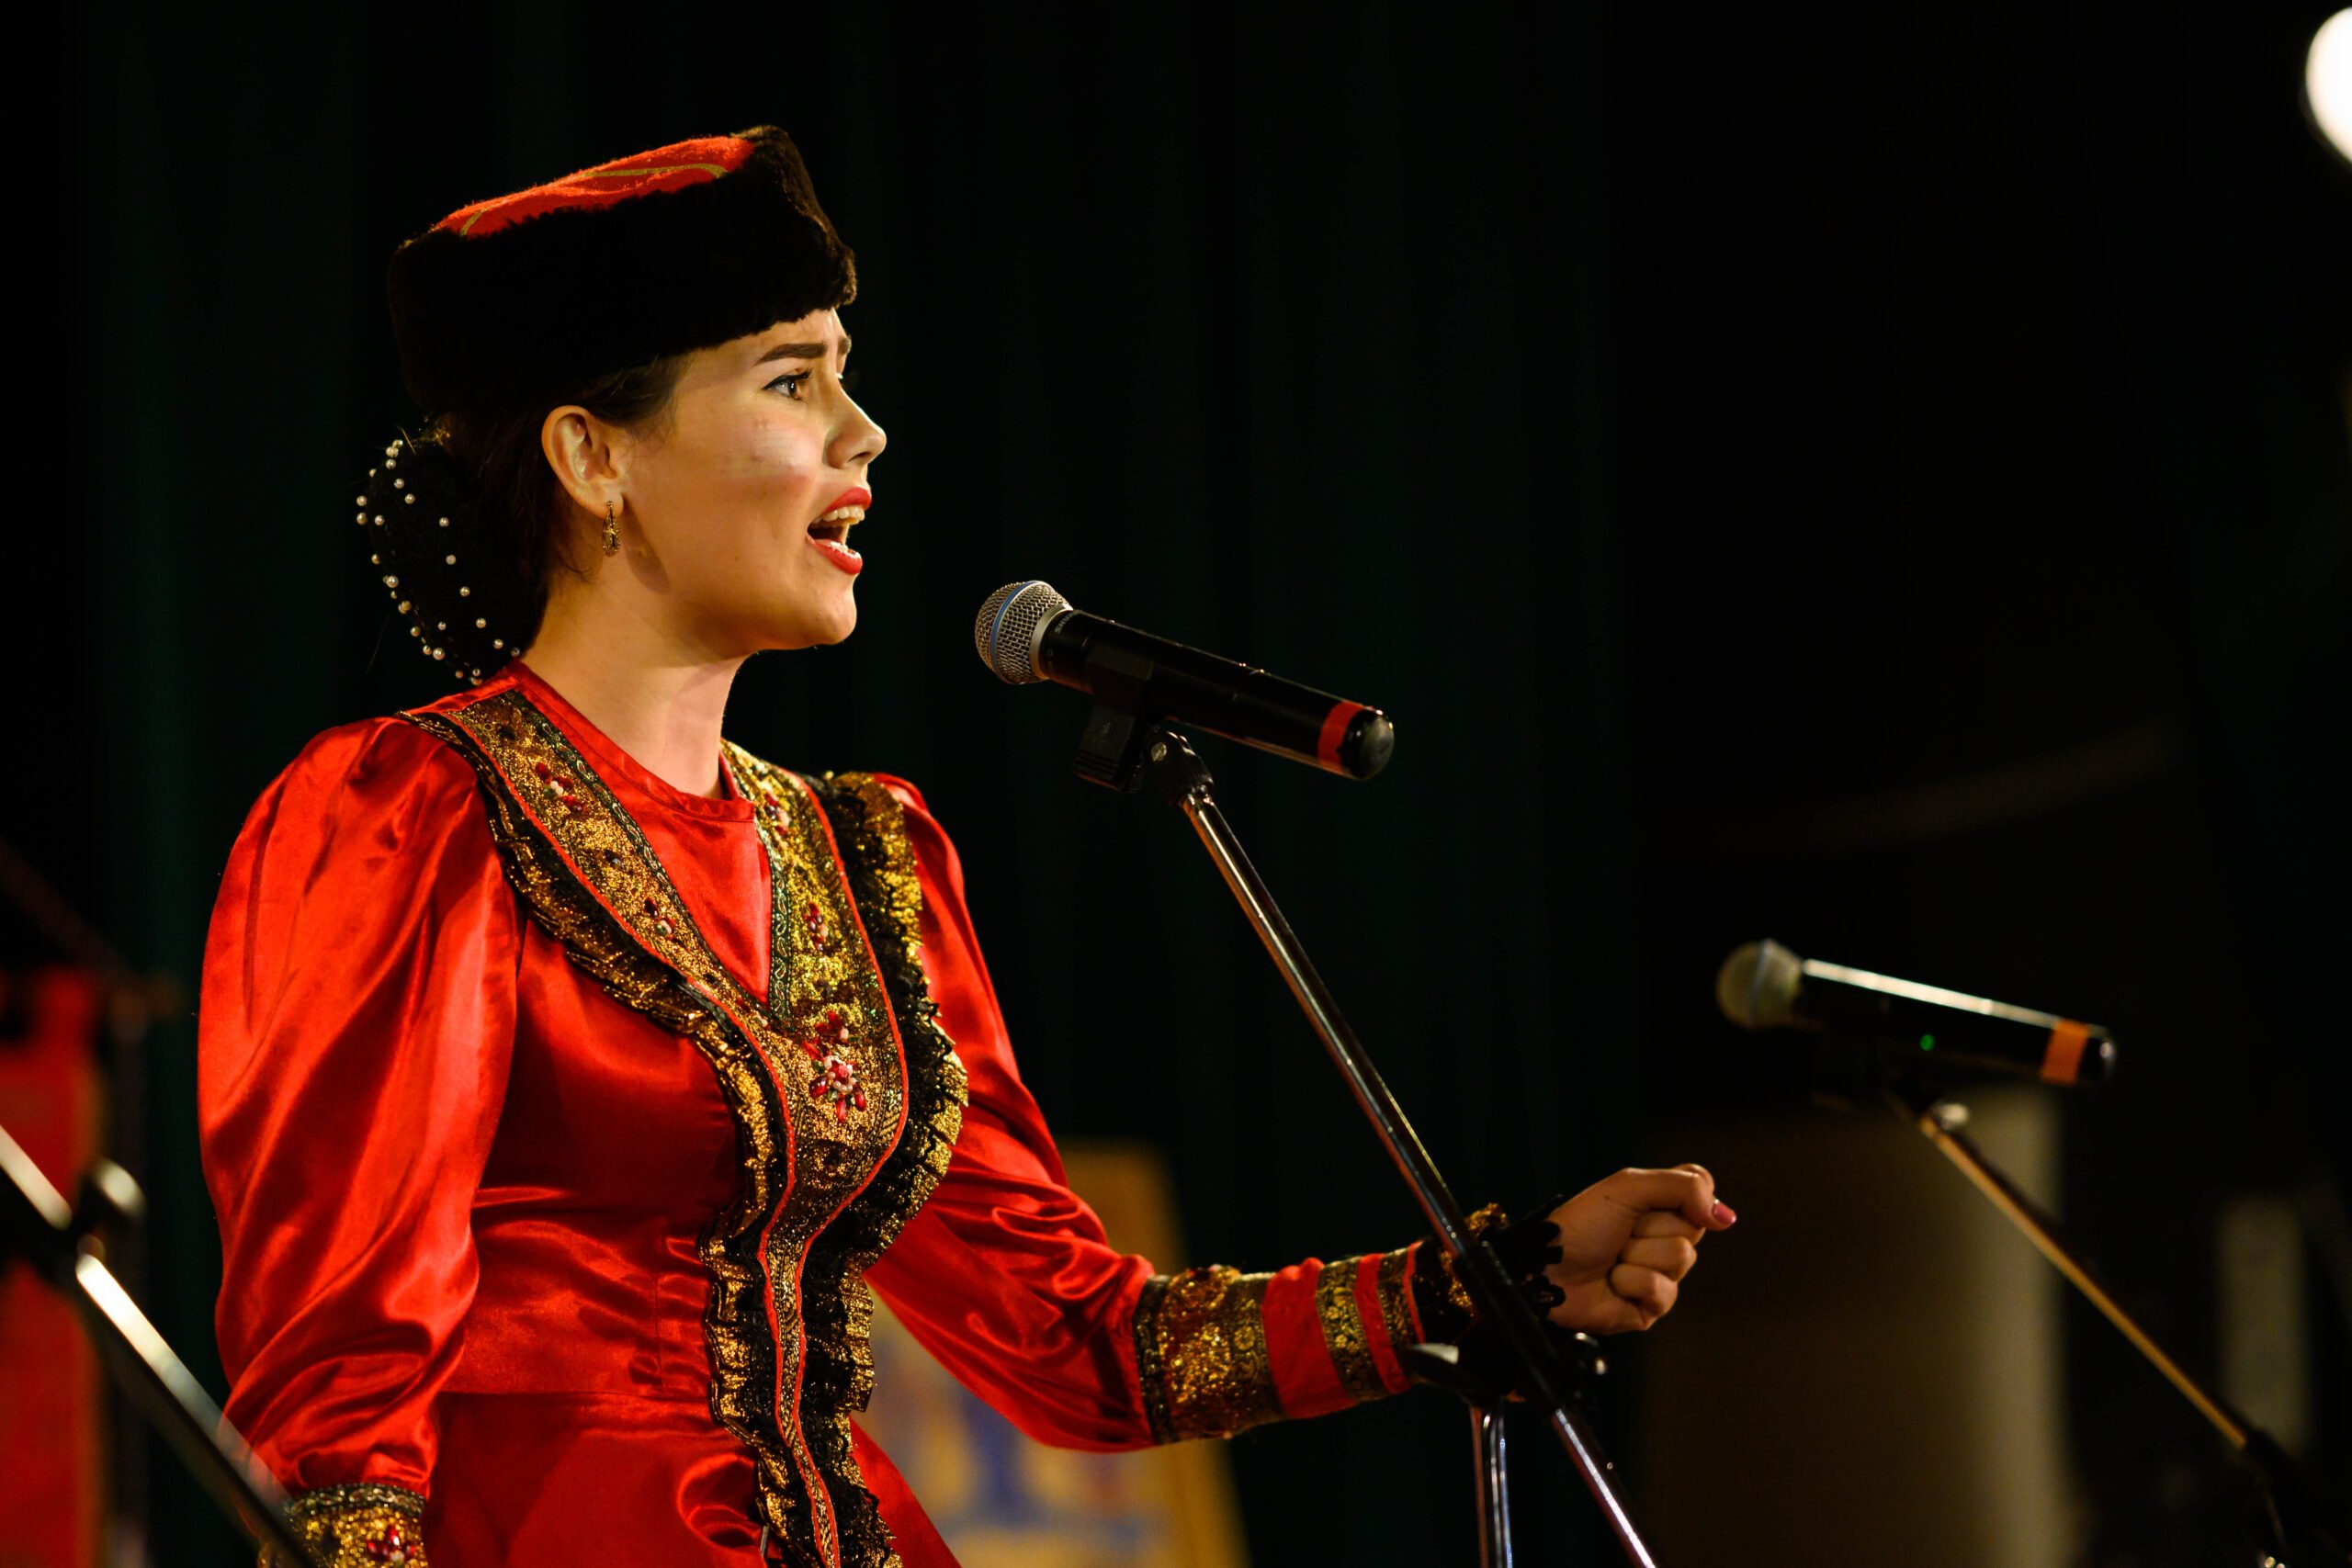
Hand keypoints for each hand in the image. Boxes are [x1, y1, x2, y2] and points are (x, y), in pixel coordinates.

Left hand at [1542, 1164, 1734, 1334]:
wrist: (1547, 1266)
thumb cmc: (1581, 1225)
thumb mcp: (1627, 1187)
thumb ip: (1682, 1187)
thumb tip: (1726, 1216)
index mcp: (1659, 1206)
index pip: (1702, 1190)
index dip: (1686, 1194)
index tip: (1652, 1198)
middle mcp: (1664, 1239)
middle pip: (1693, 1228)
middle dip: (1650, 1226)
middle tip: (1621, 1231)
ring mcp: (1660, 1275)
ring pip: (1680, 1258)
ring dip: (1637, 1255)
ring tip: (1613, 1258)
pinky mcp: (1650, 1308)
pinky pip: (1663, 1292)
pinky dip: (1632, 1282)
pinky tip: (1612, 1283)